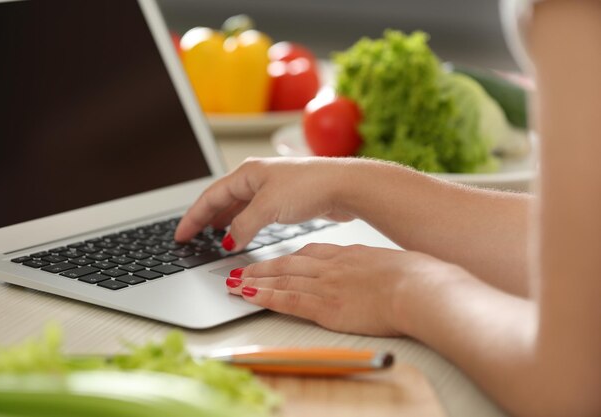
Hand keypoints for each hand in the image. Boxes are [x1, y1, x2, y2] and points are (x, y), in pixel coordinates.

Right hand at [174, 157, 357, 250]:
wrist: (344, 186)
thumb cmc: (308, 187)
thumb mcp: (267, 208)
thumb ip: (243, 226)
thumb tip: (229, 241)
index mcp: (246, 173)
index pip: (210, 196)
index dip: (193, 217)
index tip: (181, 235)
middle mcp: (256, 178)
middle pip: (221, 200)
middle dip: (205, 218)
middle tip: (191, 237)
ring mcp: (271, 189)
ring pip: (238, 207)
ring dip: (224, 221)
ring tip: (211, 236)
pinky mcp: (285, 200)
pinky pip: (255, 213)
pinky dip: (243, 225)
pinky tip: (242, 234)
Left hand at [225, 243, 463, 336]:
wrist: (419, 287)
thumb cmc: (414, 277)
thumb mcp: (389, 263)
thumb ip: (372, 267)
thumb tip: (373, 272)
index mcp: (346, 255)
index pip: (308, 254)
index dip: (286, 257)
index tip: (274, 259)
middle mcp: (330, 267)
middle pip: (287, 264)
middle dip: (261, 266)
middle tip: (241, 268)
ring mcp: (325, 285)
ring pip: (281, 279)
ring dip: (254, 279)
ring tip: (235, 281)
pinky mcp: (325, 306)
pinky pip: (287, 300)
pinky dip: (264, 296)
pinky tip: (248, 295)